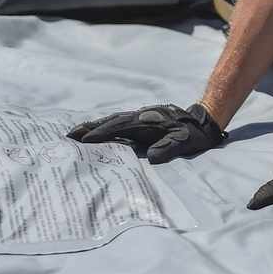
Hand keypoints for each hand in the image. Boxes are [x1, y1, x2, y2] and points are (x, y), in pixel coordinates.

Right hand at [66, 103, 225, 163]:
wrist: (203, 122)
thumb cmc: (194, 134)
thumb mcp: (186, 142)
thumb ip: (170, 148)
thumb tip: (151, 156)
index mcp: (149, 121)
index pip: (121, 127)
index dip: (104, 133)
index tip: (86, 140)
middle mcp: (141, 116)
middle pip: (112, 121)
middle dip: (91, 128)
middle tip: (69, 136)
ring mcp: (140, 118)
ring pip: (113, 121)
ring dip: (94, 127)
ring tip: (75, 134)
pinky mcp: (140, 123)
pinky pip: (119, 125)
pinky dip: (104, 128)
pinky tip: (94, 135)